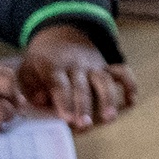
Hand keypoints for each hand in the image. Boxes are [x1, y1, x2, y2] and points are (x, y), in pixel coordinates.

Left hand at [16, 26, 136, 127]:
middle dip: (84, 105)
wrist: (59, 33)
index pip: (59, 84)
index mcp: (54, 66)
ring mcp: (93, 65)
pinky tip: (131, 100)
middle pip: (82, 86)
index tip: (66, 117)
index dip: (63, 100)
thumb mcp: (27, 69)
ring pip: (104, 80)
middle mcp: (76, 65)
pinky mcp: (106, 66)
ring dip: (107, 98)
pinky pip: (121, 72)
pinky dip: (129, 84)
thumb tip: (40, 101)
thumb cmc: (41, 60)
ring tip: (109, 117)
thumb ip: (30, 86)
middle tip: (84, 124)